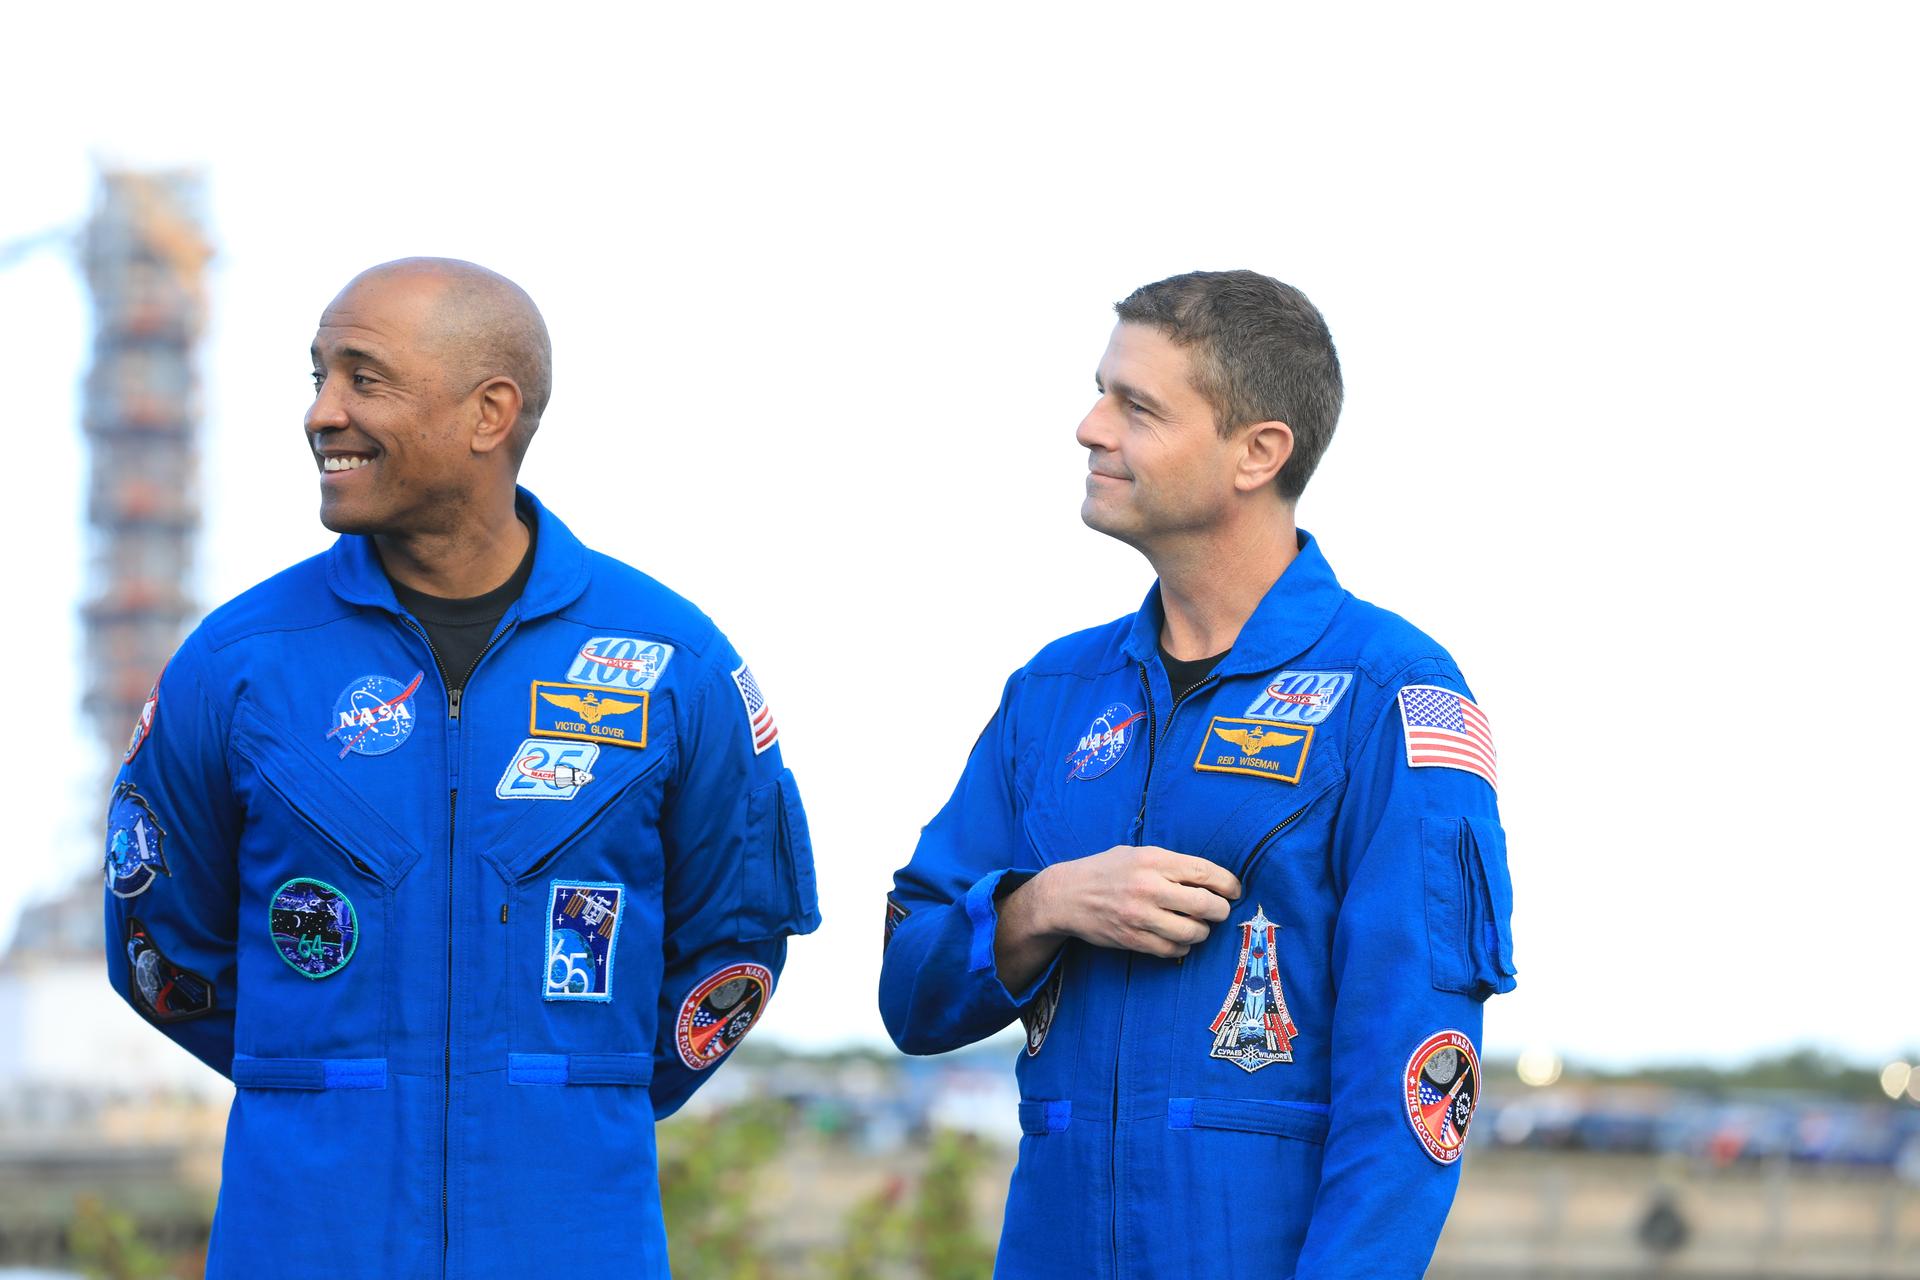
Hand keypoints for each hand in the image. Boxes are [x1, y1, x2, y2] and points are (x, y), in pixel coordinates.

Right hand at [994, 846, 1240, 989]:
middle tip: (1219, 910)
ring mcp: (1140, 916)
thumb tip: (1210, 877)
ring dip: (1203, 931)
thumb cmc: (1105, 870)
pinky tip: (1179, 938)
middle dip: (1220, 910)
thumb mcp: (1137, 853)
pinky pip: (1173, 950)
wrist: (1066, 895)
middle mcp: (1148, 887)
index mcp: (1152, 860)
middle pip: (1206, 904)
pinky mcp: (1132, 939)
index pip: (1204, 872)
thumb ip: (1170, 863)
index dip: (1228, 883)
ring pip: (1193, 931)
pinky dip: (1183, 946)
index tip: (1234, 890)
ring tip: (1198, 925)